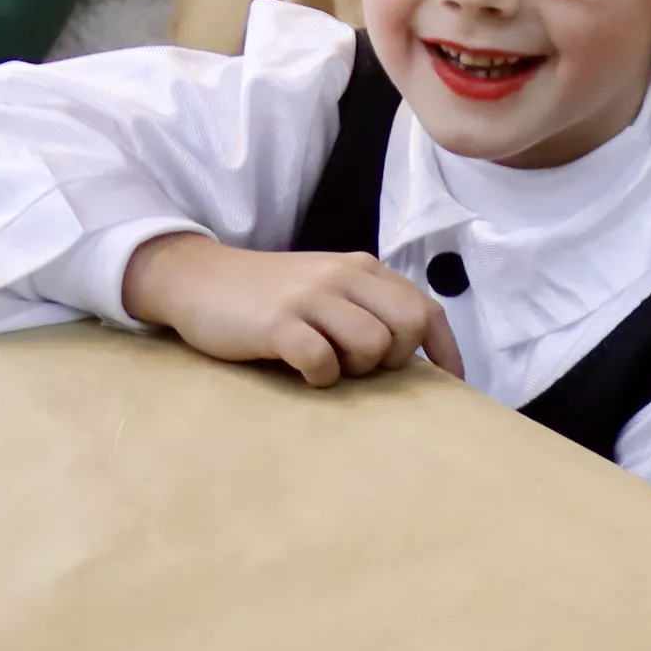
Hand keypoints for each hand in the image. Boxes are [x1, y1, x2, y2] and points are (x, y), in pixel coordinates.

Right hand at [120, 232, 458, 387]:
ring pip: (372, 345)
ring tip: (329, 366)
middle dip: (395, 359)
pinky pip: (322, 361)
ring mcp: (310, 297)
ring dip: (356, 369)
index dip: (445, 350)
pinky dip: (320, 378)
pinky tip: (303, 373)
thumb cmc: (269, 294)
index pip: (426, 308)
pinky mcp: (278, 322)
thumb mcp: (326, 286)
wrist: (198, 279)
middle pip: (409, 326)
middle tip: (361, 366)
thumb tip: (413, 354)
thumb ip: (366, 305)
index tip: (451, 382)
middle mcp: (342, 276)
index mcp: (361, 268)